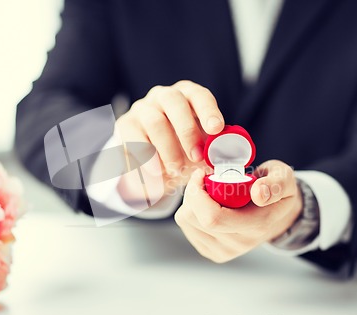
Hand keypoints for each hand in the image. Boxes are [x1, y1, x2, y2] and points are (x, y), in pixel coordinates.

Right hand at [116, 80, 224, 203]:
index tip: (216, 129)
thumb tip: (231, 160)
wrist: (151, 159)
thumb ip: (214, 150)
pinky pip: (134, 141)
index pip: (199, 95)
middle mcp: (163, 96)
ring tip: (175, 171)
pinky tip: (156, 176)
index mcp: (187, 95)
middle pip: (174, 102)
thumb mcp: (201, 147)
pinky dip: (147, 162)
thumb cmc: (183, 149)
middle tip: (196, 157)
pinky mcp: (125, 126)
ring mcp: (142, 109)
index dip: (208, 111)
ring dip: (167, 149)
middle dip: (187, 131)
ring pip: (154, 122)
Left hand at [174, 160, 302, 262]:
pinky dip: (190, 210)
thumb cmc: (275, 190)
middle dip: (192, 192)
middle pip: (194, 218)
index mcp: (257, 225)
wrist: (277, 214)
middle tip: (205, 177)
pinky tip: (206, 203)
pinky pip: (186, 227)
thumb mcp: (283, 178)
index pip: (213, 218)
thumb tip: (259, 194)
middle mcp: (239, 243)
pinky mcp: (212, 252)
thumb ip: (276, 184)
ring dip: (190, 200)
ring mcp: (224, 251)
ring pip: (186, 221)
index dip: (198, 193)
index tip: (203, 173)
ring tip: (208, 191)